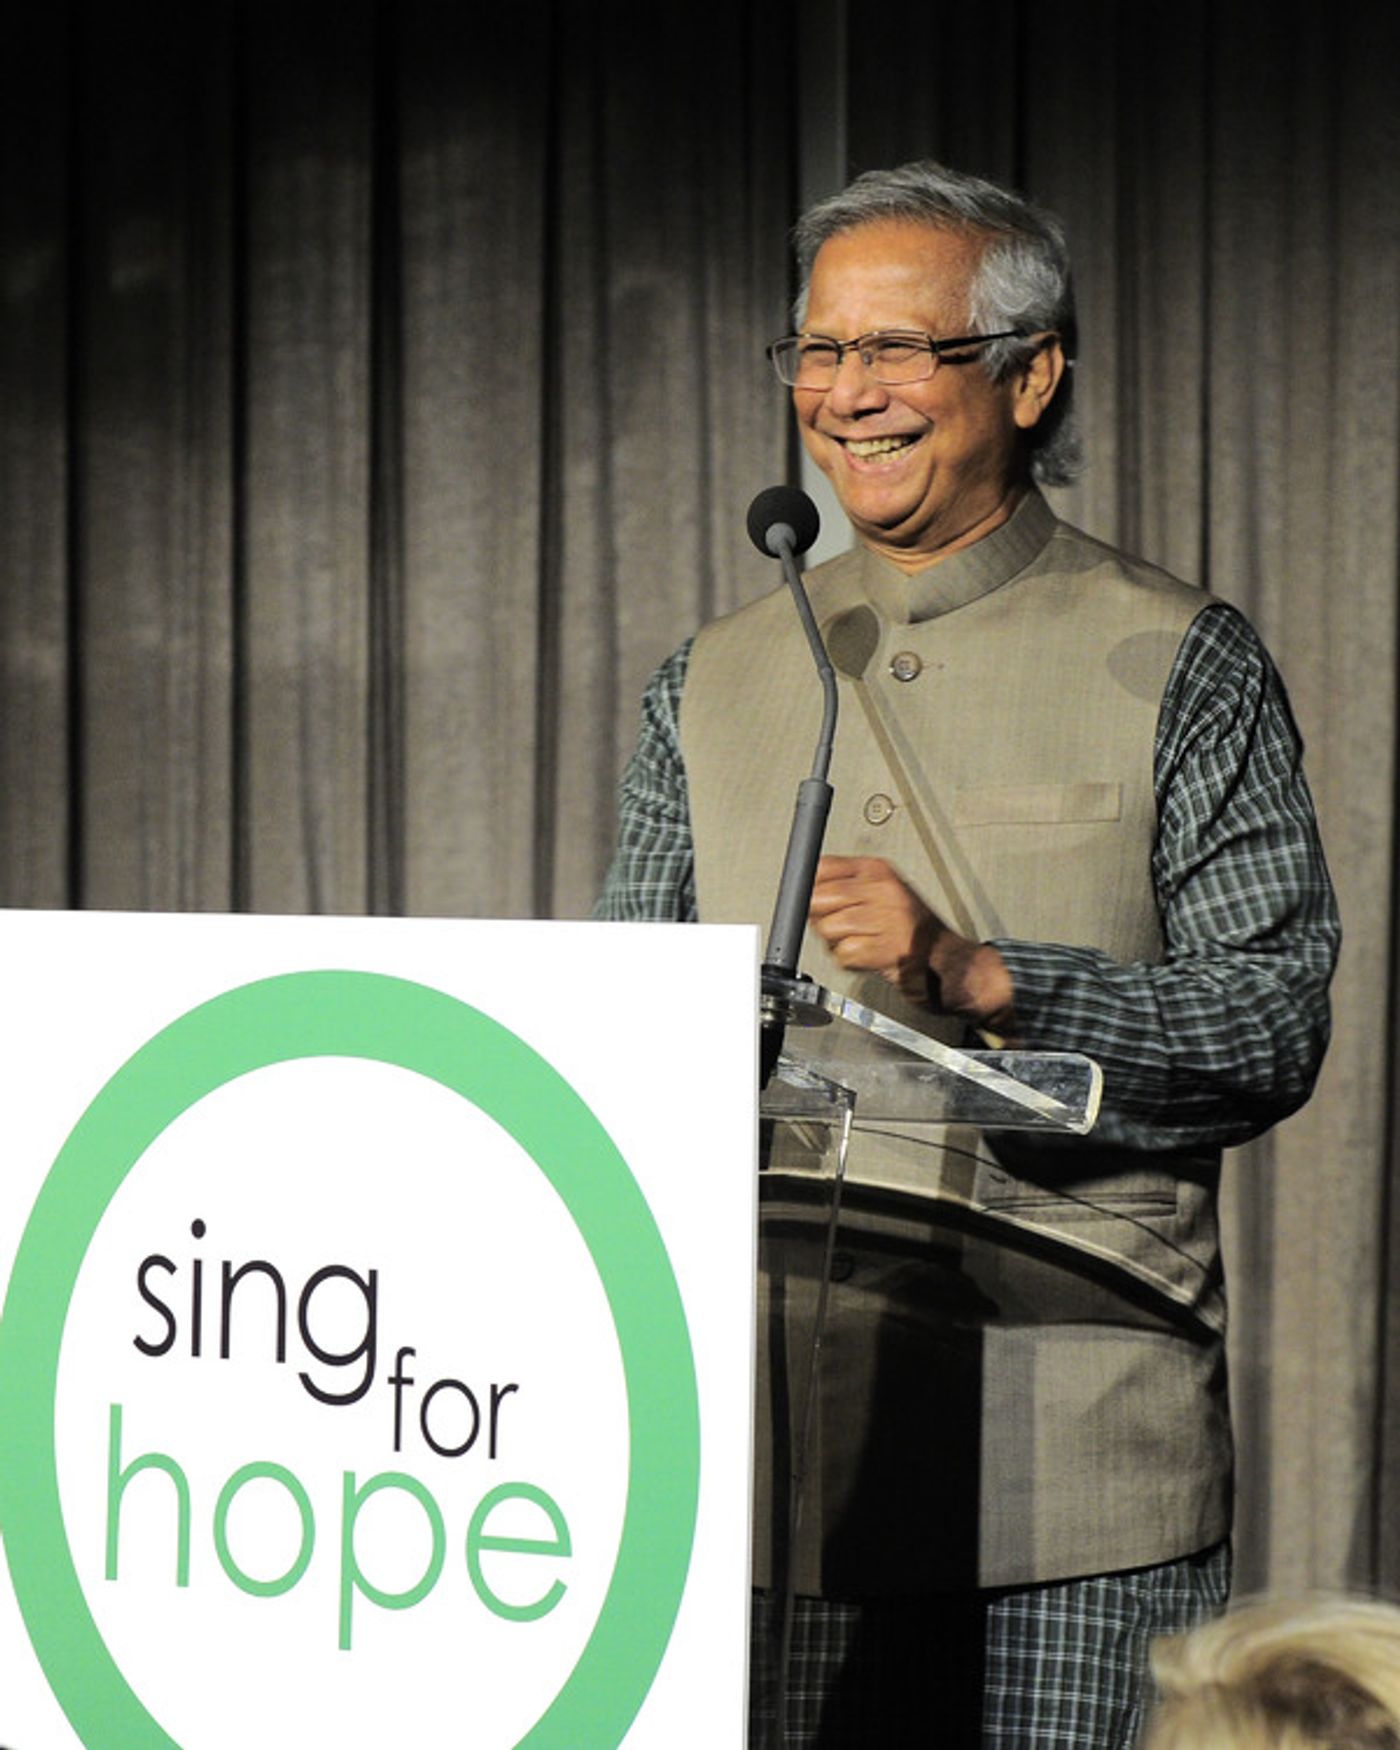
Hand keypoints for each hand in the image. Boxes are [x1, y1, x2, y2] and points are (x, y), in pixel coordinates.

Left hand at [807, 855, 1016, 1030]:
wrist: (951, 963)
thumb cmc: (914, 931)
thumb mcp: (883, 895)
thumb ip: (846, 889)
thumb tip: (804, 893)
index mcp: (879, 871)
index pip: (823, 868)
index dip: (812, 888)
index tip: (820, 902)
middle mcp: (883, 889)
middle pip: (819, 898)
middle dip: (822, 919)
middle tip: (844, 928)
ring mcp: (886, 918)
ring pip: (828, 928)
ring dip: (838, 943)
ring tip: (863, 943)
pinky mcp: (886, 947)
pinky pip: (844, 954)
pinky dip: (852, 961)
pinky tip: (870, 956)